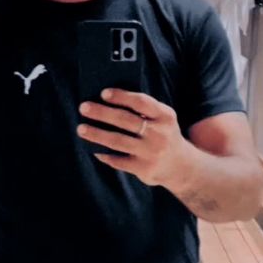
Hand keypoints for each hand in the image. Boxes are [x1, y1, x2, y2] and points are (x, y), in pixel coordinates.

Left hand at [77, 88, 192, 187]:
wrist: (181, 167)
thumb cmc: (163, 135)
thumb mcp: (162, 119)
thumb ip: (143, 110)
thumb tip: (107, 102)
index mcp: (165, 116)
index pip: (141, 102)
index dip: (121, 96)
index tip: (103, 93)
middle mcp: (159, 134)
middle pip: (125, 120)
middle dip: (102, 113)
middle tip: (83, 107)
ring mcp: (151, 153)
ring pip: (118, 141)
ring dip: (96, 134)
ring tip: (81, 128)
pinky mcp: (143, 169)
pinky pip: (118, 160)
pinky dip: (104, 154)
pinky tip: (93, 148)